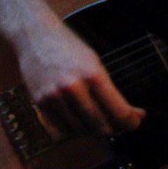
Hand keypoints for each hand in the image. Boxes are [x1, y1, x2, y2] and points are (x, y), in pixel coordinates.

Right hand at [19, 19, 144, 136]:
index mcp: (92, 75)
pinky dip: (73, 128)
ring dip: (92, 129)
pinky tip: (76, 118)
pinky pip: (62, 128)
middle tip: (115, 122)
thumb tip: (134, 115)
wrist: (33, 37)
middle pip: (101, 126)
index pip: (119, 112)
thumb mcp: (95, 64)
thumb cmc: (67, 47)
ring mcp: (54, 96)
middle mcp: (73, 87)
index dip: (131, 122)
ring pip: (81, 130)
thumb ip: (111, 91)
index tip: (133, 122)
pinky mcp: (40, 102)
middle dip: (113, 128)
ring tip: (95, 119)